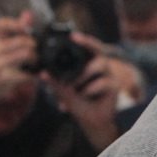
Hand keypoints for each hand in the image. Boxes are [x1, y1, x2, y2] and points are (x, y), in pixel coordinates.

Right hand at [0, 14, 39, 123]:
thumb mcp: (0, 44)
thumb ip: (16, 29)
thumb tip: (29, 13)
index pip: (2, 23)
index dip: (18, 23)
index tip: (27, 29)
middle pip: (22, 40)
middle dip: (34, 45)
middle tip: (34, 51)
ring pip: (27, 55)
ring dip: (36, 59)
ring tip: (33, 61)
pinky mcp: (4, 78)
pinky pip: (28, 73)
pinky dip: (35, 74)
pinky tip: (32, 74)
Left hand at [50, 33, 124, 150]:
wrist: (91, 121)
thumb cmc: (79, 103)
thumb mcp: (63, 91)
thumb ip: (55, 82)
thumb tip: (42, 74)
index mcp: (89, 65)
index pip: (88, 48)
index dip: (83, 40)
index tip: (72, 36)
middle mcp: (101, 67)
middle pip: (98, 49)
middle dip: (87, 43)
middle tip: (75, 39)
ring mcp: (109, 76)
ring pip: (99, 65)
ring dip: (83, 74)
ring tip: (73, 86)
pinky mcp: (114, 87)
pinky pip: (102, 82)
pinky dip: (90, 89)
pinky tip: (84, 95)